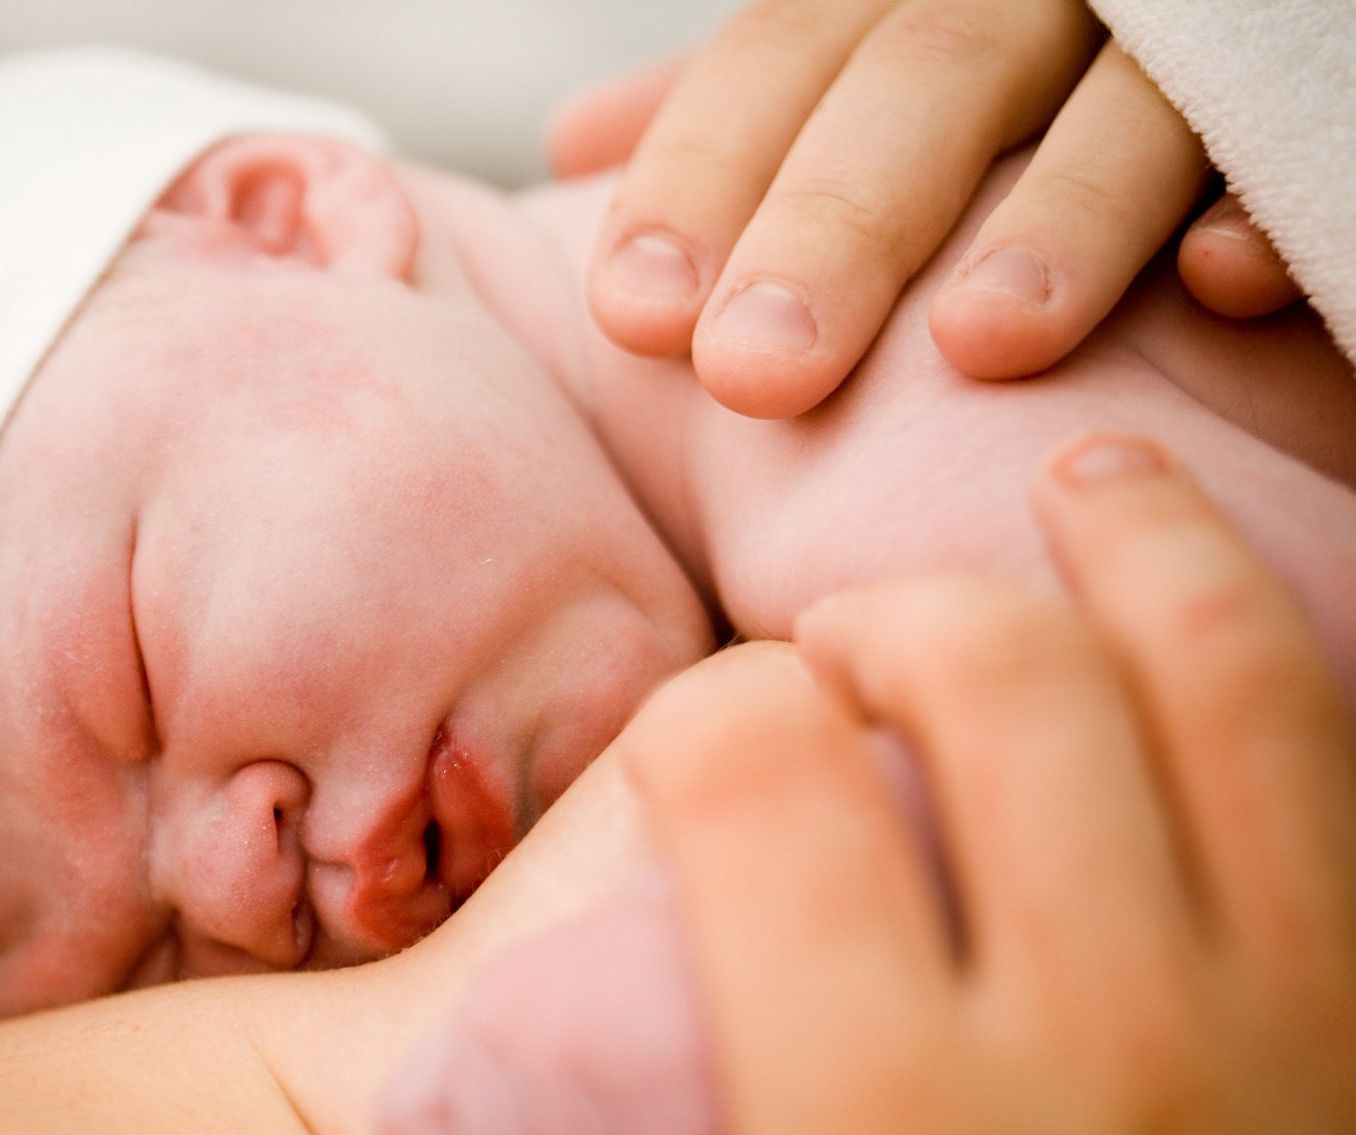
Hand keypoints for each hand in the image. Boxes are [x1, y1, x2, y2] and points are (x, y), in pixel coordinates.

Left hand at [552, 0, 1301, 418]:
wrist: (1189, 69)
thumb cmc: (1000, 111)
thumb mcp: (862, 84)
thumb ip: (745, 113)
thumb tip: (577, 139)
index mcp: (911, 5)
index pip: (780, 59)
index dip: (701, 176)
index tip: (635, 312)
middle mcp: (1037, 5)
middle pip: (927, 78)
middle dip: (837, 224)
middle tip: (756, 371)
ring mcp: (1181, 49)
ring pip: (1122, 104)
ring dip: (1056, 220)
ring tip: (978, 346)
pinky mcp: (1304, 109)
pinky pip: (1293, 147)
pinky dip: (1261, 209)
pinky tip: (1220, 286)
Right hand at [573, 434, 1355, 1134]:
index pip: (746, 770)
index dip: (701, 718)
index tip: (703, 745)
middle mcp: (1110, 1052)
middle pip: (989, 676)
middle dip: (890, 615)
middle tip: (852, 649)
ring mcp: (1299, 1036)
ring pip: (1232, 678)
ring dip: (1140, 545)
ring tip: (1080, 482)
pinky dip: (1295, 662)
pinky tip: (1234, 620)